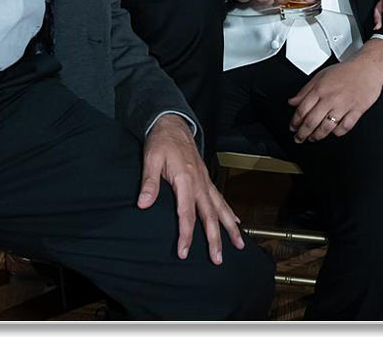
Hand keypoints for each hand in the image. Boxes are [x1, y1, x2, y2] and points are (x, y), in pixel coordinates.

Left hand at [139, 115, 243, 263]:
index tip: (184, 252)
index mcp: (185, 179)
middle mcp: (199, 182)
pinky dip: (229, 212)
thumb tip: (143, 204)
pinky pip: (220, 199)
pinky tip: (236, 223)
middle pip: (209, 215)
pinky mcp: (206, 179)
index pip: (186, 213)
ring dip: (229, 228)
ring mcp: (205, 181)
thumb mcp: (150, 159)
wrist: (173, 124)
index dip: (186, 234)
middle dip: (214, 239)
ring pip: (220, 208)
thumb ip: (149, 183)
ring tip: (238, 246)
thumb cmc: (160, 142)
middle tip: (218, 259)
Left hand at [286, 42, 382, 142]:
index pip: (302, 110)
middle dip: (302, 133)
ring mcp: (344, 105)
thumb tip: (293, 102)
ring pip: (326, 127)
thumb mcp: (320, 76)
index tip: (293, 127)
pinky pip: (345, 127)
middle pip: (312, 121)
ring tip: (313, 138)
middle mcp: (331, 98)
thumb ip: (305, 90)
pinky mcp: (357, 111)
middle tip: (299, 138)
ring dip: (317, 136)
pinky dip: (337, 132)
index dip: (295, 122)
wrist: (367, 68)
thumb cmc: (346, 71)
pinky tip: (333, 132)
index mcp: (320, 89)